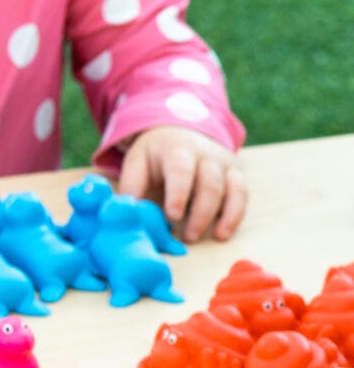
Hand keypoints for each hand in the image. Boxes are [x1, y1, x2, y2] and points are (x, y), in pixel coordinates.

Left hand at [118, 125, 245, 241]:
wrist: (181, 130)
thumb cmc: (156, 153)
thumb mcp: (138, 160)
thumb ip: (132, 184)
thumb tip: (125, 210)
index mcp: (176, 149)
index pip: (181, 171)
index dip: (178, 194)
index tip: (172, 216)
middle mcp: (205, 154)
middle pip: (210, 183)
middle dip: (201, 212)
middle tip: (189, 237)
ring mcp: (224, 162)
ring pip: (232, 189)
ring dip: (224, 215)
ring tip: (215, 237)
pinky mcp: (236, 172)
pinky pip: (242, 194)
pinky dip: (236, 214)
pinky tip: (225, 232)